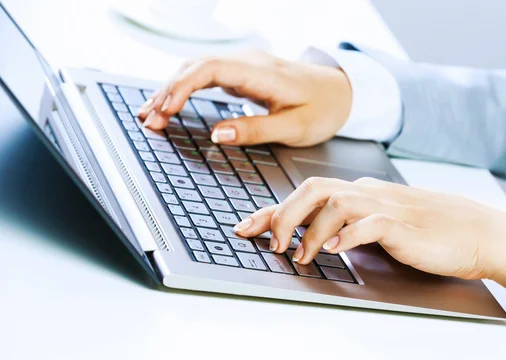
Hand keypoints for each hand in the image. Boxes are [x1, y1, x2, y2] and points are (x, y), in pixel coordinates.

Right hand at [137, 50, 351, 146]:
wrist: (340, 91)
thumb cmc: (322, 109)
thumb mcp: (295, 127)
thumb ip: (257, 130)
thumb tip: (218, 135)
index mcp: (262, 73)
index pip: (210, 69)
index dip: (182, 88)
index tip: (164, 111)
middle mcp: (249, 62)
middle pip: (196, 66)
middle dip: (167, 92)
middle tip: (148, 121)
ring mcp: (243, 65)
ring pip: (196, 69)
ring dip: (170, 89)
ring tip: (149, 115)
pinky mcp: (241, 73)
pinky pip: (204, 75)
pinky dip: (183, 89)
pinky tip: (169, 104)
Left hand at [233, 177, 505, 293]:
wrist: (478, 232)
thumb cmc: (431, 231)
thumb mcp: (382, 225)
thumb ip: (351, 226)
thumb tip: (317, 239)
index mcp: (361, 192)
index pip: (307, 194)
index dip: (273, 210)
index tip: (246, 227)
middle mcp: (368, 193)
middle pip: (313, 189)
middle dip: (283, 214)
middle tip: (271, 243)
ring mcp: (386, 206)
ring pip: (335, 203)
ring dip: (310, 230)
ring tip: (300, 255)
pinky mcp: (404, 225)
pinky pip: (370, 223)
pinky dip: (347, 235)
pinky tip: (335, 250)